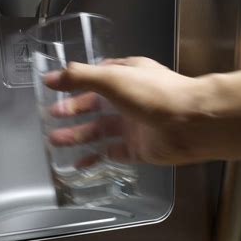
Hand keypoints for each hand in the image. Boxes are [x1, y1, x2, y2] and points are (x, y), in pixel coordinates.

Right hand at [43, 57, 215, 164]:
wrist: (190, 123)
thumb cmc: (152, 93)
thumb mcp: (112, 78)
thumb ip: (79, 77)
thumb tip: (50, 78)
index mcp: (126, 75)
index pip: (97, 77)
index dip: (76, 83)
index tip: (55, 89)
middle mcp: (130, 99)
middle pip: (95, 105)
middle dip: (73, 110)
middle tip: (51, 117)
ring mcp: (134, 125)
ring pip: (100, 130)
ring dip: (78, 135)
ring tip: (54, 141)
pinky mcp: (138, 149)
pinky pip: (112, 154)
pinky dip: (96, 158)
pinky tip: (79, 164)